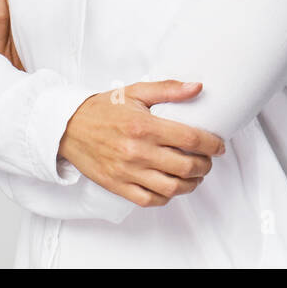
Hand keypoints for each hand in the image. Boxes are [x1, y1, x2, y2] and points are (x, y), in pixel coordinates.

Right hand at [58, 80, 225, 207]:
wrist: (67, 127)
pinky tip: (171, 186)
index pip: (190, 138)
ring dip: (190, 184)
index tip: (219, 145)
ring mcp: (127, 172)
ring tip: (194, 175)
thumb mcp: (135, 92)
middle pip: (186, 166)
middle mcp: (137, 151)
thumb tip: (197, 87)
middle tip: (208, 160)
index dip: (212, 144)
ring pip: (172, 188)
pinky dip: (166, 196)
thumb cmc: (102, 109)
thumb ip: (168, 89)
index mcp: (143, 126)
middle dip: (205, 165)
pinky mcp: (118, 186)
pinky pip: (150, 200)